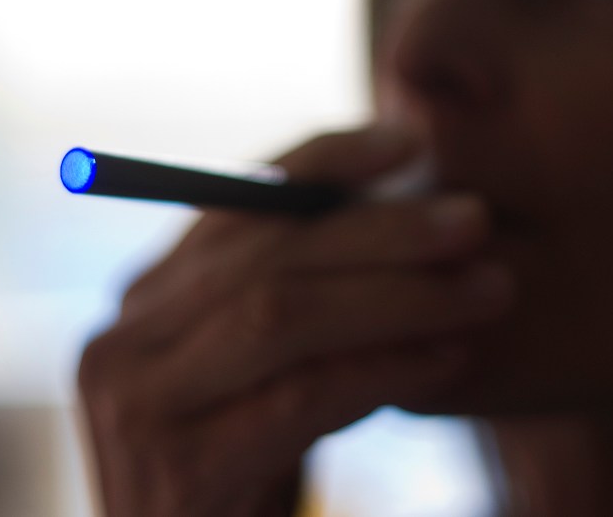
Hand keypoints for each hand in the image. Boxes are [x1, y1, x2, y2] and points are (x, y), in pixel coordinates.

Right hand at [77, 126, 514, 515]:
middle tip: (476, 220)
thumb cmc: (251, 457)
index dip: (328, 160)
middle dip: (386, 230)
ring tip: (489, 289)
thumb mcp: (269, 363)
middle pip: (269, 253)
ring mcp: (138, 404)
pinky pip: (301, 397)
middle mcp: (124, 337)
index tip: (412, 142)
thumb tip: (410, 203)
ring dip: (401, 296)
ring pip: (284, 315)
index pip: (238, 197)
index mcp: (150, 294)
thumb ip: (304, 291)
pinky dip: (386, 369)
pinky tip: (451, 357)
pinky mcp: (179, 470)